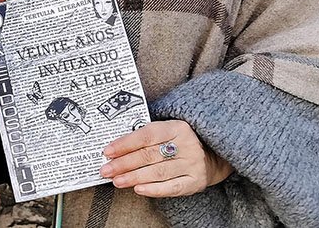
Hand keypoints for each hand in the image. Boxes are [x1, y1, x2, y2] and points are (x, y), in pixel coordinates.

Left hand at [100, 120, 232, 197]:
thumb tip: (115, 149)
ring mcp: (192, 163)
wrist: (211, 156)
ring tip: (117, 180)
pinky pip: (171, 187)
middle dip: (124, 163)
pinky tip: (138, 189)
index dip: (125, 144)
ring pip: (157, 172)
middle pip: (149, 155)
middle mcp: (186, 145)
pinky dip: (153, 189)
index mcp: (177, 127)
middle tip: (107, 170)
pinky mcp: (195, 181)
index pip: (147, 135)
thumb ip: (146, 137)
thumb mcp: (168, 131)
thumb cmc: (180, 143)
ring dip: (134, 177)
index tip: (108, 151)